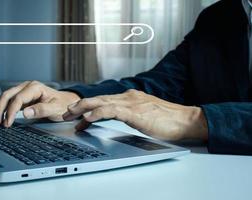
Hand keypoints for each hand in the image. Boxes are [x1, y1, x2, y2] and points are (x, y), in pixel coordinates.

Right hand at [0, 81, 79, 126]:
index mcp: (35, 87)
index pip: (18, 98)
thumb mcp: (55, 109)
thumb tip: (25, 113)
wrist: (67, 103)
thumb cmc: (63, 105)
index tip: (8, 123)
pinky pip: (9, 101)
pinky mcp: (23, 97)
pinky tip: (0, 118)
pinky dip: (3, 109)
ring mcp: (24, 91)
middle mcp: (28, 87)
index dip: (11, 111)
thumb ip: (41, 110)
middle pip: (7, 95)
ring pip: (6, 97)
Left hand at [63, 89, 207, 140]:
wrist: (185, 120)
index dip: (87, 106)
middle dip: (79, 105)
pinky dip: (97, 113)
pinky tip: (88, 118)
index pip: (103, 100)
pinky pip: (112, 111)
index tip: (75, 114)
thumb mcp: (144, 114)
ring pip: (101, 103)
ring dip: (83, 109)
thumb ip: (129, 113)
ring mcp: (131, 103)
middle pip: (98, 99)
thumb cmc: (167, 119)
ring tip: (70, 115)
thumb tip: (116, 117)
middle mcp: (128, 97)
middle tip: (66, 112)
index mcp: (129, 97)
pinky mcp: (135, 112)